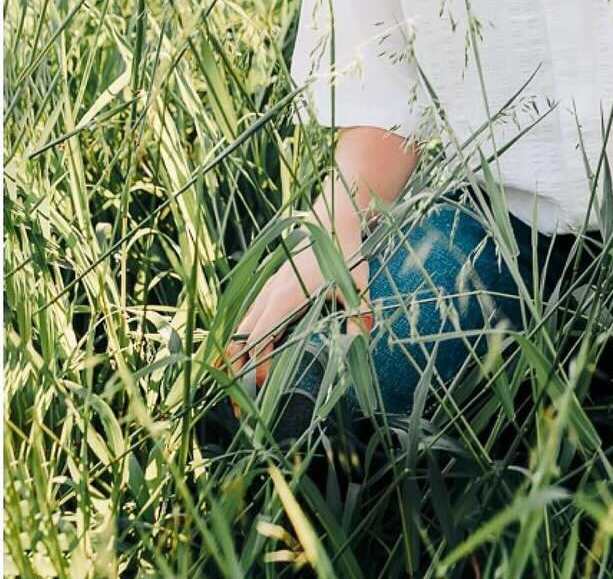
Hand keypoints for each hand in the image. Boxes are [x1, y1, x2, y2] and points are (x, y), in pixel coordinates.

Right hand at [223, 251, 371, 397]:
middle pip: (238, 342)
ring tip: (236, 391)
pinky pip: (245, 320)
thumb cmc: (346, 252)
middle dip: (236, 376)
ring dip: (233, 360)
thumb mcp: (357, 284)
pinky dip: (238, 342)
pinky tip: (242, 361)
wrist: (332, 221)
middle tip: (242, 408)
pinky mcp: (268, 289)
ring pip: (236, 331)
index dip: (256, 369)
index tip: (264, 391)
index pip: (258, 342)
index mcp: (285, 298)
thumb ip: (359, 314)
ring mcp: (265, 291)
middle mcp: (268, 296)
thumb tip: (363, 343)